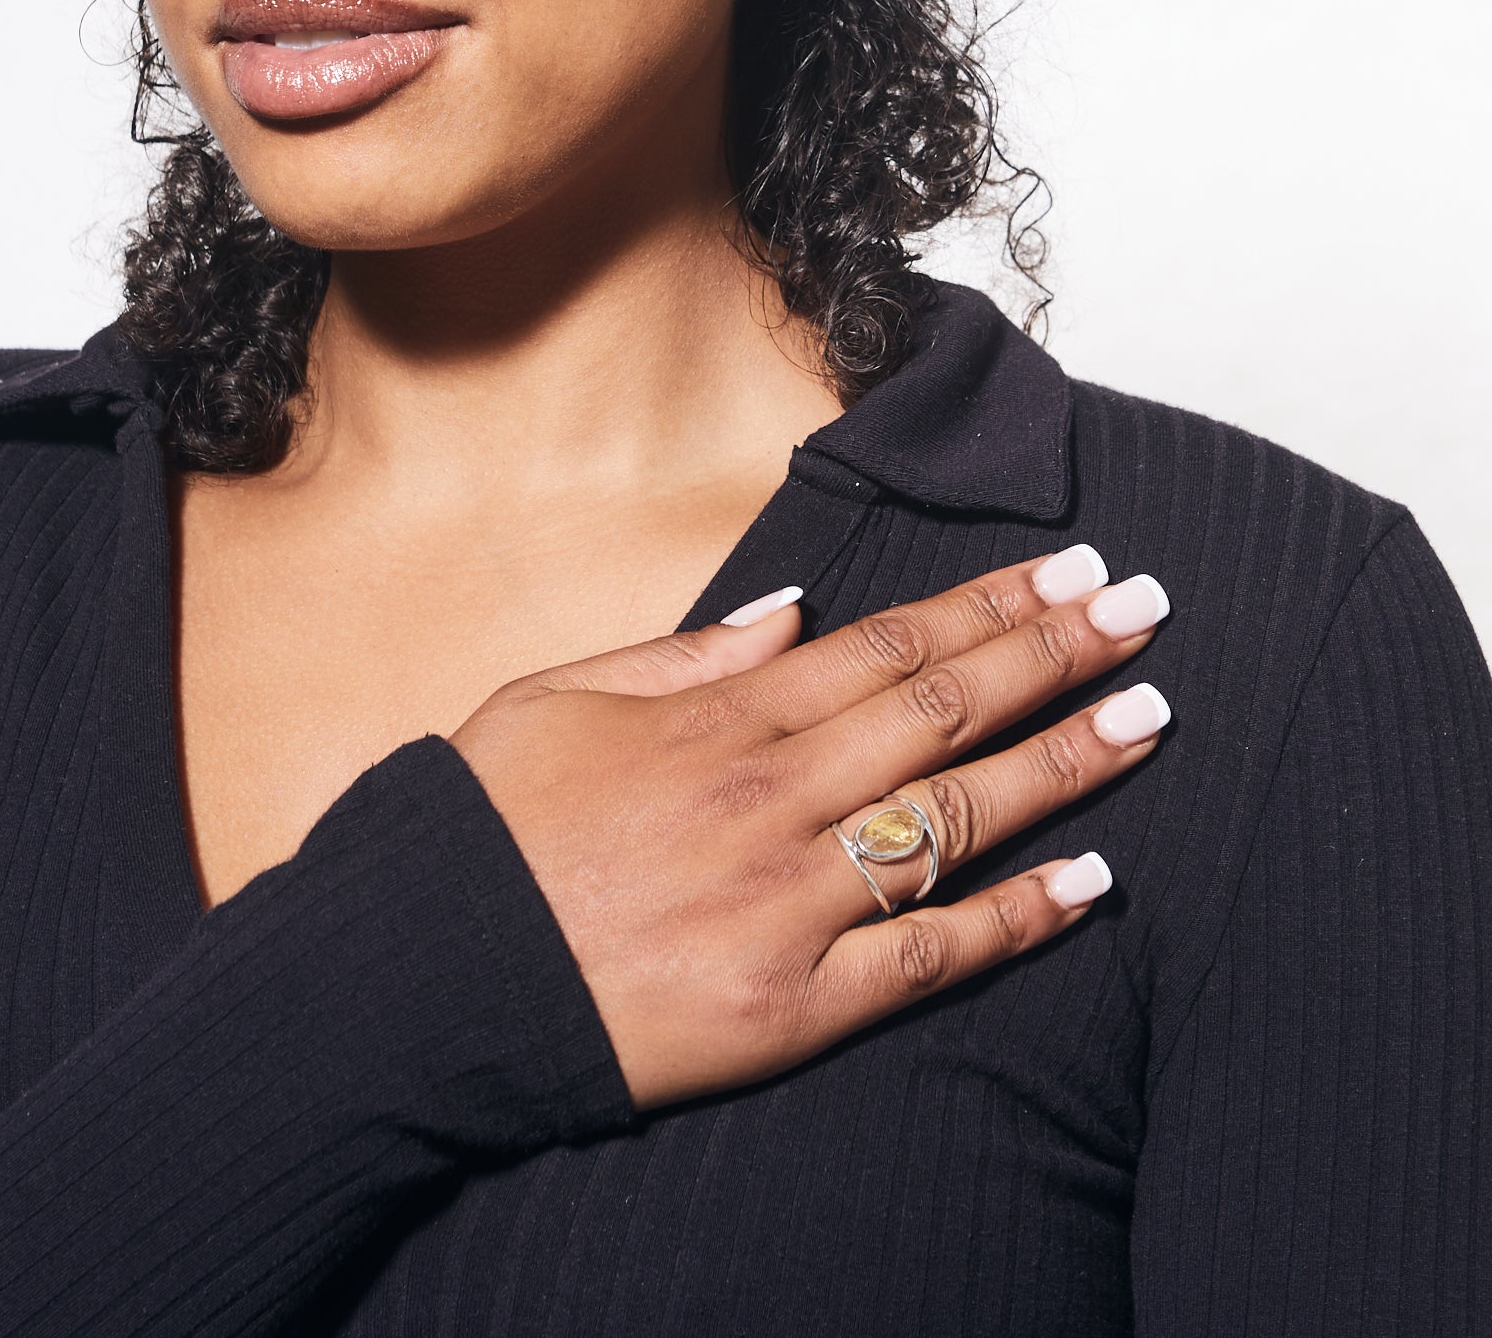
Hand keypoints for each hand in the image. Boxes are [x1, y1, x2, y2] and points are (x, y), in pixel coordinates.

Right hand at [449, 547, 1169, 1110]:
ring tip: (1150, 716)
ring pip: (957, 818)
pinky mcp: (790, 1004)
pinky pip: (927, 957)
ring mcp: (788, 901)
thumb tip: (789, 609)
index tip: (1068, 569)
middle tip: (1145, 607)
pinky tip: (1094, 885)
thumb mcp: (554, 698)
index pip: (888, 644)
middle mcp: (772, 797)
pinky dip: (1016, 920)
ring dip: (1065, 762)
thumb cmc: (482, 829)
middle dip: (1056, 652)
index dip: (991, 604)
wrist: (422, 974)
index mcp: (718, 719)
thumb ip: (680, 654)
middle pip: (944, 710)